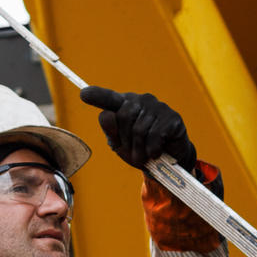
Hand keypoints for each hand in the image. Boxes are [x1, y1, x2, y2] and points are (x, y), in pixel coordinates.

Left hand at [81, 86, 196, 172]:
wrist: (168, 161)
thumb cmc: (141, 150)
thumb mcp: (121, 145)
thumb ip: (111, 131)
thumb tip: (107, 115)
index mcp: (125, 105)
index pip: (108, 99)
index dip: (97, 96)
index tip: (84, 94)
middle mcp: (141, 100)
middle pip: (123, 116)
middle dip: (126, 140)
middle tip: (135, 154)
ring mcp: (158, 107)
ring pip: (139, 129)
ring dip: (140, 150)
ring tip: (146, 156)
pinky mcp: (172, 118)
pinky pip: (155, 135)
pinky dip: (153, 150)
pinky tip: (157, 152)